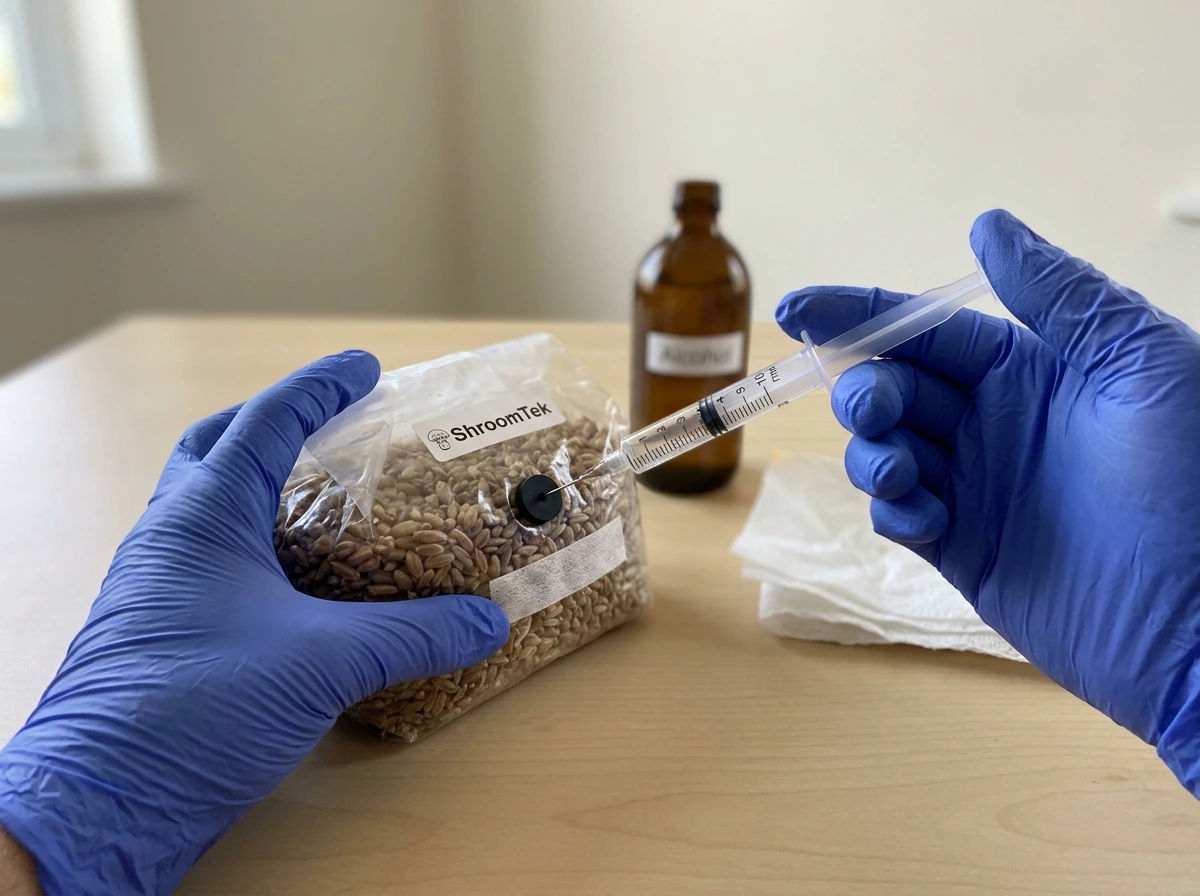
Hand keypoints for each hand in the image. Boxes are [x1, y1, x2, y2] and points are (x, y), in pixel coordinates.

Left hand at [0, 352, 509, 894]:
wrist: (105, 801)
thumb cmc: (197, 707)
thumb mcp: (322, 662)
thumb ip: (411, 635)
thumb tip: (488, 620)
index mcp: (204, 515)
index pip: (266, 421)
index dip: (321, 387)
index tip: (365, 367)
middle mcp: (171, 536)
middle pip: (215, 447)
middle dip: (272, 423)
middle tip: (330, 424)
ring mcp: (159, 584)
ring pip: (208, 506)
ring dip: (261, 486)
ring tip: (323, 498)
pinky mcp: (162, 630)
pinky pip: (210, 559)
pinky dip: (255, 545)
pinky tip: (298, 579)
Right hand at [776, 210, 1199, 794]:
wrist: (1199, 626)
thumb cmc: (1187, 485)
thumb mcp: (1142, 364)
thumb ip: (1061, 295)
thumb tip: (987, 226)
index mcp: (1032, 371)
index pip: (927, 329)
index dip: (859, 314)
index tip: (796, 312)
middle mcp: (995, 422)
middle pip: (893, 386)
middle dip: (865, 390)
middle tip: (875, 411)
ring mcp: (975, 487)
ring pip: (884, 449)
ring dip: (873, 452)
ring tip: (903, 474)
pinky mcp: (961, 549)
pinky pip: (899, 516)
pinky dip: (895, 509)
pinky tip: (928, 520)